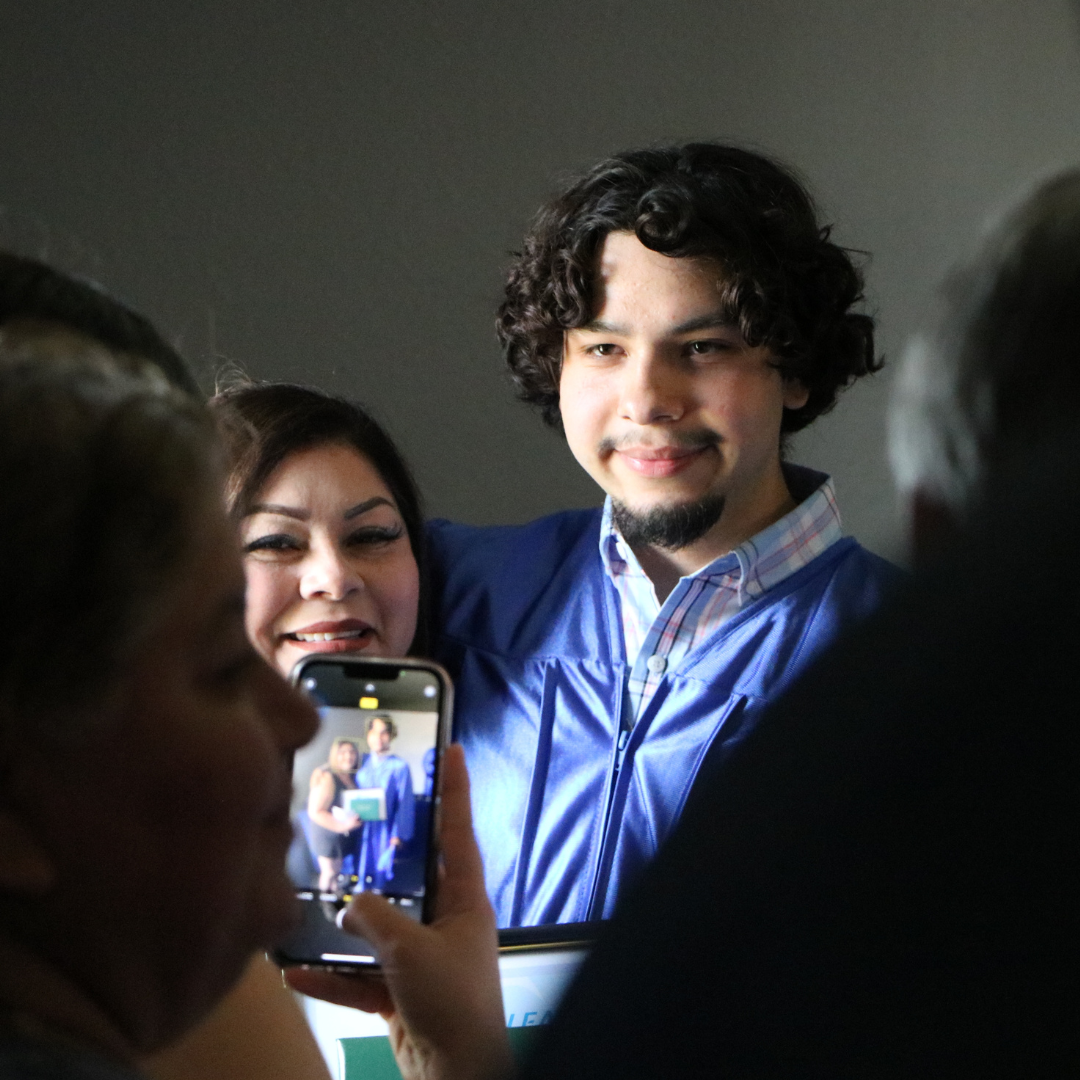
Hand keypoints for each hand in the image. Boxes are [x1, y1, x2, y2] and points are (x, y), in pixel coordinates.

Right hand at [287, 746, 509, 1079]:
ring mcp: (423, 958)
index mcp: (464, 901)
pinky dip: (332, 976)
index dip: (455, 789)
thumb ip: (376, 918)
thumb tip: (349, 906)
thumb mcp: (411, 950)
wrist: (454, 1074)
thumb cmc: (451, 1001)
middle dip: (384, 856)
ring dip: (346, 928)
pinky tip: (297, 972)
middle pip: (411, 878)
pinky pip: (360, 976)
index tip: (451, 749)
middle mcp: (446, 923)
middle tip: (362, 820)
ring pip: (379, 930)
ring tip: (312, 908)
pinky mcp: (401, 992)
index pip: (458, 832)